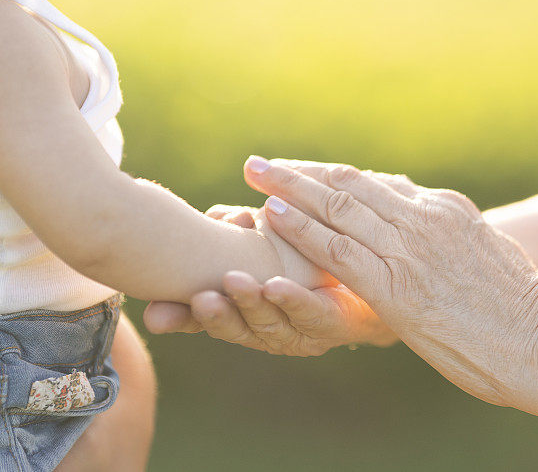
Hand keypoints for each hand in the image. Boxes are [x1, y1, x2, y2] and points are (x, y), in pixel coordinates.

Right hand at [142, 204, 395, 354]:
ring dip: (250, 303)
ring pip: (270, 321)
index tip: (156, 311)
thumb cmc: (307, 265)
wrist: (373, 286)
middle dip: (217, 313)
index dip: (182, 318)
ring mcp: (301, 329)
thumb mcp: (262, 246)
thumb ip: (235, 236)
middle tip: (201, 296)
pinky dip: (292, 298)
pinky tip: (277, 284)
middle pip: (237, 325)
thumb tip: (216, 215)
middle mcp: (270, 329)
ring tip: (236, 283)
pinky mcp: (333, 321)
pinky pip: (311, 310)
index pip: (209, 318)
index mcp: (247, 314)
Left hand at [242, 157, 537, 404]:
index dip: (334, 177)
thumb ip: (456, 239)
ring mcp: (409, 248)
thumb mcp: (491, 256)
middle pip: (350, 185)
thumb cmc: (522, 310)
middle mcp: (424, 217)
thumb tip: (440, 232)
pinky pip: (336, 248)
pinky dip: (300, 229)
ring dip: (289, 188)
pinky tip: (271, 216)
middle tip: (264, 162)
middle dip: (302, 172)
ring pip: (336, 206)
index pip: (378, 183)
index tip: (305, 172)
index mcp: (447, 209)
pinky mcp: (395, 284)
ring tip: (255, 174)